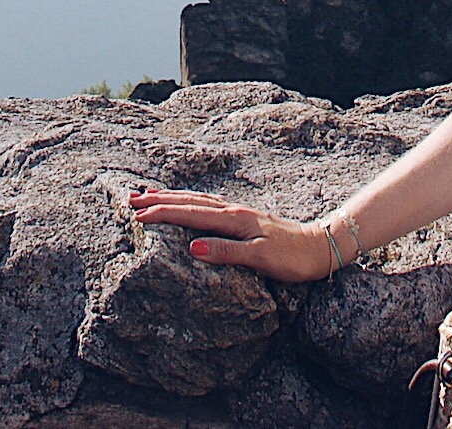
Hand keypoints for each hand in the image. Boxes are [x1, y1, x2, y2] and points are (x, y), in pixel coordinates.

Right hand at [125, 187, 340, 281]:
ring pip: (198, 201)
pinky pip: (209, 206)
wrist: (320, 247)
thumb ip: (227, 252)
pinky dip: (190, 203)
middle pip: (189, 202)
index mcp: (234, 220)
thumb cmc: (292, 257)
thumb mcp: (261, 258)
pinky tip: (187, 204)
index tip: (137, 214)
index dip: (162, 214)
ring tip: (149, 195)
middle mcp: (234, 212)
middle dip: (159, 200)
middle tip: (131, 199)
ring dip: (172, 198)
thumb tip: (192, 246)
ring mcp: (239, 214)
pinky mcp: (245, 220)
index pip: (190, 214)